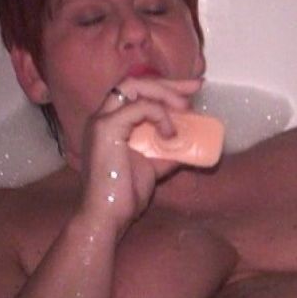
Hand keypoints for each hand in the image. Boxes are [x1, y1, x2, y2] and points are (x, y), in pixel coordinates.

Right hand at [77, 77, 201, 233]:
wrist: (107, 216)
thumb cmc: (123, 196)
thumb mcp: (152, 168)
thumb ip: (167, 153)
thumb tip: (190, 146)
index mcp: (110, 123)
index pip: (136, 91)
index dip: (165, 87)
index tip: (191, 90)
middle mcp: (102, 116)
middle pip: (135, 82)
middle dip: (168, 82)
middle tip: (194, 87)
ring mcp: (101, 120)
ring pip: (134, 86)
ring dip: (164, 93)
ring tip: (184, 108)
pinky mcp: (106, 128)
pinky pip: (139, 108)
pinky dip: (159, 115)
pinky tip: (170, 133)